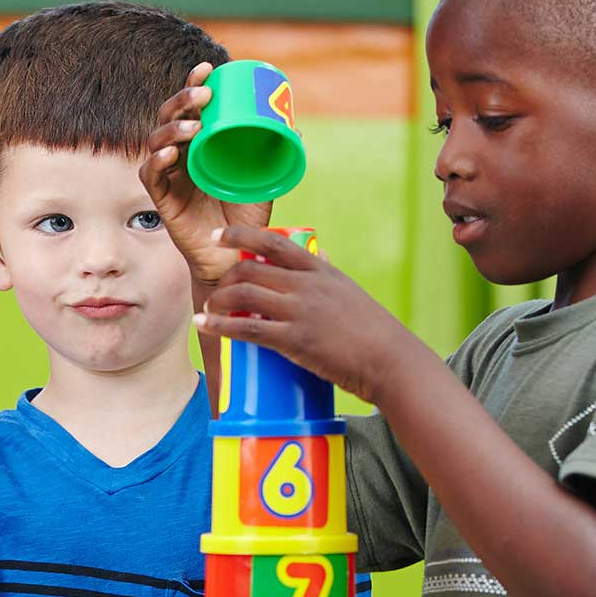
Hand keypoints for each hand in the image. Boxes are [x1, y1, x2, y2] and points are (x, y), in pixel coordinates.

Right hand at [140, 62, 277, 290]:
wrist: (234, 257)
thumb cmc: (244, 219)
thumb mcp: (262, 182)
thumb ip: (272, 158)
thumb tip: (293, 127)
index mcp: (200, 146)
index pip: (190, 109)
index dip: (194, 86)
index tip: (208, 69)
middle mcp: (181, 156)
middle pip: (168, 118)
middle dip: (181, 101)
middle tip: (203, 96)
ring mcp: (170, 177)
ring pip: (155, 142)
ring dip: (171, 129)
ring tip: (191, 127)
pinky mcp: (162, 199)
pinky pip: (151, 175)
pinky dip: (158, 162)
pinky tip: (171, 155)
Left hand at [193, 227, 435, 403]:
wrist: (390, 361)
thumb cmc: (372, 330)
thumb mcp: (348, 290)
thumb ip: (327, 272)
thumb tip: (318, 253)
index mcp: (319, 270)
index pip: (272, 242)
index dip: (239, 235)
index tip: (217, 236)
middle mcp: (307, 285)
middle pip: (250, 268)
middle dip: (224, 278)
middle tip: (215, 292)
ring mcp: (300, 311)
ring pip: (243, 294)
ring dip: (217, 301)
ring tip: (208, 312)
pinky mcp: (294, 340)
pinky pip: (247, 327)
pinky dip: (220, 325)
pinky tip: (205, 326)